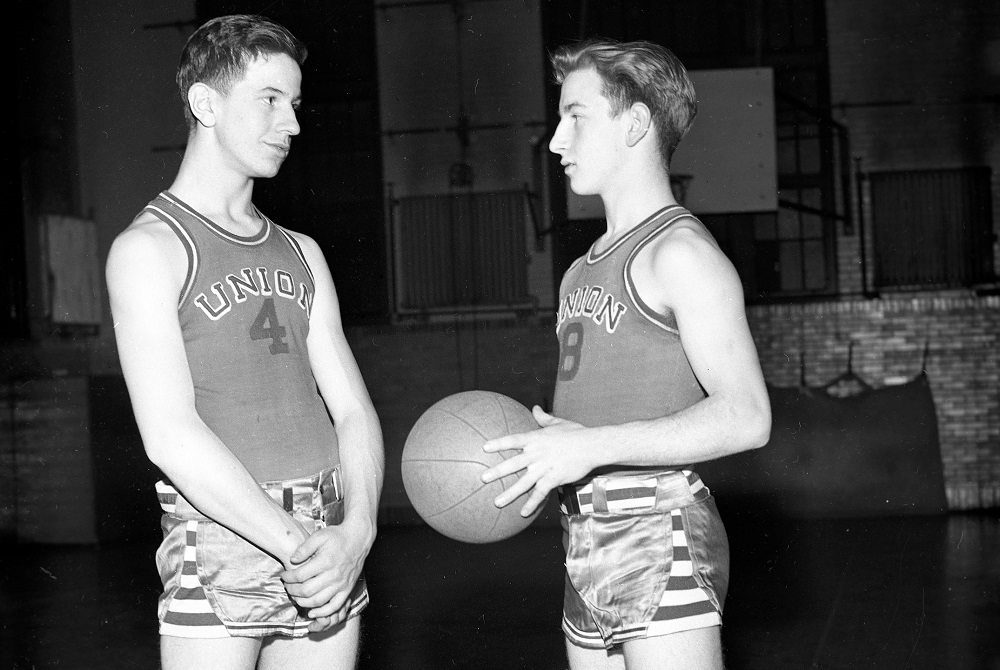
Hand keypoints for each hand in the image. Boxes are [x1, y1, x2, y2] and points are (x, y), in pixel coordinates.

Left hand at [280, 518, 371, 632]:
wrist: (358, 538)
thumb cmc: (338, 536)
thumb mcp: (319, 535)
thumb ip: (304, 548)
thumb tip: (292, 560)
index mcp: (325, 561)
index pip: (300, 575)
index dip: (288, 578)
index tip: (284, 576)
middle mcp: (333, 575)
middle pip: (306, 590)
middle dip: (292, 590)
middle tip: (287, 586)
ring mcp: (341, 584)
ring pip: (317, 601)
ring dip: (302, 602)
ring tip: (296, 596)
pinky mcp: (347, 589)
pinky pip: (334, 606)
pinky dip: (322, 612)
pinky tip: (312, 612)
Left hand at [480, 406, 595, 517]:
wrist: (593, 446)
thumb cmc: (576, 432)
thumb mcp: (558, 422)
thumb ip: (543, 418)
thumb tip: (534, 407)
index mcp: (536, 438)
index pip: (513, 440)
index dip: (498, 444)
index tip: (484, 448)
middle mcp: (537, 453)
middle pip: (513, 463)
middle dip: (497, 472)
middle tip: (482, 478)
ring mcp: (545, 467)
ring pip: (523, 483)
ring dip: (509, 493)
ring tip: (497, 503)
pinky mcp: (554, 478)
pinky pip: (540, 493)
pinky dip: (531, 503)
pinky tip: (523, 513)